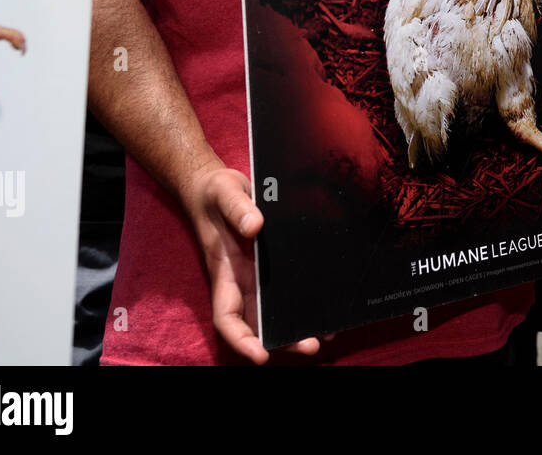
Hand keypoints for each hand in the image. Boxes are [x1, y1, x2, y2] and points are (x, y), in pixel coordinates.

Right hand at [179, 165, 322, 363]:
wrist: (217, 186)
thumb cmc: (215, 194)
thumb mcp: (224, 192)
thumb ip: (237, 208)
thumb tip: (254, 226)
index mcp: (225, 272)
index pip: (226, 317)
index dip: (241, 340)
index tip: (260, 354)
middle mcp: (241, 281)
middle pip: (257, 323)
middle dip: (281, 340)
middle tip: (311, 346)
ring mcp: (256, 275)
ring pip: (274, 311)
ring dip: (296, 327)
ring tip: (326, 334)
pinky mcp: (271, 263)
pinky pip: (286, 288)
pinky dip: (302, 300)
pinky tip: (325, 305)